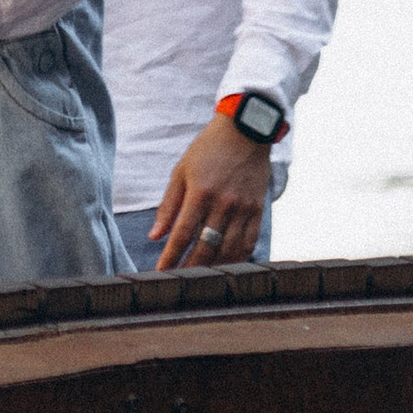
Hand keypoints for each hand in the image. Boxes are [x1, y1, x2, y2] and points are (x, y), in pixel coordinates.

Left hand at [147, 113, 271, 269]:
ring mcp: (243, 207)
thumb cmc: (208, 149)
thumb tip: (155, 236)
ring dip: (213, 269)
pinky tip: (226, 268)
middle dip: (189, 269)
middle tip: (178, 283)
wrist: (245, 129)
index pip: (182, 233)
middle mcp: (223, 203)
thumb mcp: (182, 170)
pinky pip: (249, 242)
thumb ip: (168, 205)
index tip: (160, 273)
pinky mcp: (258, 209)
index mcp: (200, 191)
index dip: (170, 256)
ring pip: (229, 250)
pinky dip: (238, 259)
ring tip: (200, 281)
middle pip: (205, 247)